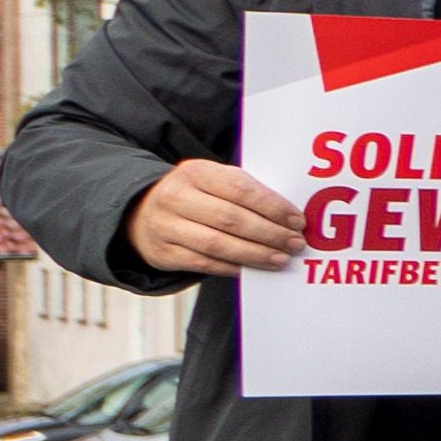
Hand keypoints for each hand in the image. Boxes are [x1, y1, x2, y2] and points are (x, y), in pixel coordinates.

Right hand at [132, 157, 304, 278]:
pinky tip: (253, 268)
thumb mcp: (213, 181)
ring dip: (256, 254)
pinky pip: (204, 264)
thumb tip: (289, 216)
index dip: (273, 207)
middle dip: (270, 234)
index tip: (297, 221)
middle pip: (232, 219)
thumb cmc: (195, 196)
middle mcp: (176, 197)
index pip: (241, 189)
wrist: (142, 213)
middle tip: (295, 243)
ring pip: (218, 244)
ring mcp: (166, 226)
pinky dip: (233, 267)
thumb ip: (245, 192)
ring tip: (281, 259)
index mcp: (195, 172)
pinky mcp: (163, 253)